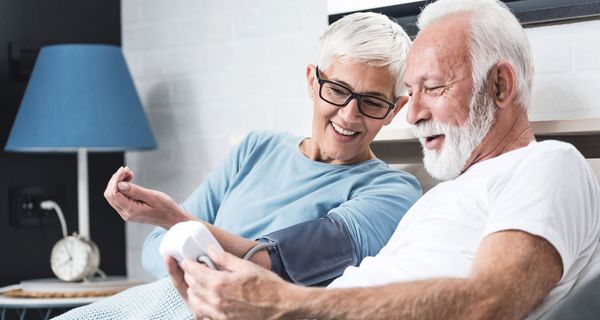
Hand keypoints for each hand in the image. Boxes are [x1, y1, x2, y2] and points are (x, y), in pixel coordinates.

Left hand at [103, 166, 188, 227]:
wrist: (172, 219)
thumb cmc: (166, 208)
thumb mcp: (152, 197)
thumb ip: (135, 191)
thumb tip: (120, 184)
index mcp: (131, 210)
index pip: (114, 194)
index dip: (116, 180)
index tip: (124, 170)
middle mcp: (126, 214)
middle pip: (110, 195)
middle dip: (115, 180)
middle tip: (127, 170)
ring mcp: (127, 213)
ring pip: (114, 196)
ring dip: (118, 182)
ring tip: (129, 173)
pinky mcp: (129, 210)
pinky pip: (120, 198)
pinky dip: (122, 187)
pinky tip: (129, 180)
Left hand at [168, 246, 293, 319]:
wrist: (282, 306)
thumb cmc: (268, 286)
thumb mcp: (246, 266)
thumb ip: (225, 259)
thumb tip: (211, 249)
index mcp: (220, 284)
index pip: (194, 272)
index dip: (188, 264)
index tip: (187, 260)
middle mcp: (216, 301)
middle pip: (192, 286)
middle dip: (190, 276)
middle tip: (194, 270)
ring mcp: (219, 314)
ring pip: (195, 302)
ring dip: (194, 292)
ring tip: (200, 284)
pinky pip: (204, 314)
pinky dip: (202, 305)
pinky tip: (208, 299)